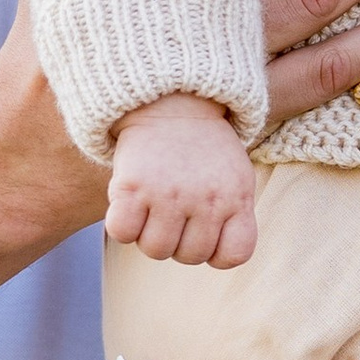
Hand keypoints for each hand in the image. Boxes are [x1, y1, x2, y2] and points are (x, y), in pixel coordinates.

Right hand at [105, 96, 257, 267]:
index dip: (216, 252)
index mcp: (237, 198)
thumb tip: (213, 258)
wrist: (172, 102)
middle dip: (179, 241)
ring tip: (152, 207)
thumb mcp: (236, 177)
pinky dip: (121, 225)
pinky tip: (130, 205)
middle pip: (189, 256)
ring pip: (155, 250)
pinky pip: (122, 233)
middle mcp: (206, 199)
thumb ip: (233, 217)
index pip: (234, 255)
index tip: (207, 231)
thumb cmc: (204, 149)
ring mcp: (169, 194)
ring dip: (148, 234)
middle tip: (174, 212)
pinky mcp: (133, 186)